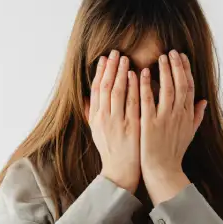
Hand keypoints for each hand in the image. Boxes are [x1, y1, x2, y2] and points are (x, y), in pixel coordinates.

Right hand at [87, 49, 140, 194]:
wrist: (121, 171)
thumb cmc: (111, 149)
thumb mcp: (96, 131)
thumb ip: (92, 112)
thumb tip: (85, 96)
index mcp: (96, 118)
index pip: (96, 89)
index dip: (100, 72)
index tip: (104, 58)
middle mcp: (105, 118)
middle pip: (106, 87)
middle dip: (111, 68)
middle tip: (116, 52)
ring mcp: (118, 123)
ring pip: (118, 93)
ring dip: (122, 74)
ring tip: (125, 59)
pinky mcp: (132, 128)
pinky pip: (133, 103)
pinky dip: (133, 88)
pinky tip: (137, 76)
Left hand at [139, 49, 207, 201]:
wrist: (163, 171)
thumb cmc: (174, 152)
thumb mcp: (190, 133)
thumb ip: (197, 116)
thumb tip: (204, 102)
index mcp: (188, 115)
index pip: (189, 86)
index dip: (185, 70)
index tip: (181, 56)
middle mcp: (179, 114)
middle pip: (180, 84)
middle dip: (176, 66)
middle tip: (170, 52)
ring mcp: (165, 119)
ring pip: (167, 89)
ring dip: (164, 71)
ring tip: (160, 58)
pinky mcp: (150, 124)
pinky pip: (147, 100)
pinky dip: (144, 85)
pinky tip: (140, 72)